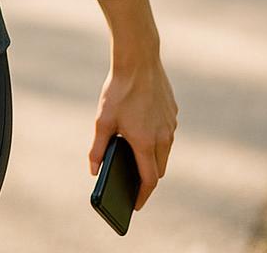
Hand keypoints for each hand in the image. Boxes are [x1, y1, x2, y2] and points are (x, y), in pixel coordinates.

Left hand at [88, 57, 177, 211]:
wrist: (139, 60)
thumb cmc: (119, 90)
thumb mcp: (103, 120)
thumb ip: (98, 147)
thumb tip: (93, 170)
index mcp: (146, 143)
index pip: (149, 180)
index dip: (142, 196)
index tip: (134, 205)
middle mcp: (164, 137)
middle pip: (159, 168)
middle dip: (147, 178)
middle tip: (132, 182)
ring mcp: (171, 125)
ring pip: (165, 151)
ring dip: (153, 158)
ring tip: (136, 157)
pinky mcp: (173, 112)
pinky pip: (167, 133)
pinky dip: (157, 139)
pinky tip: (142, 130)